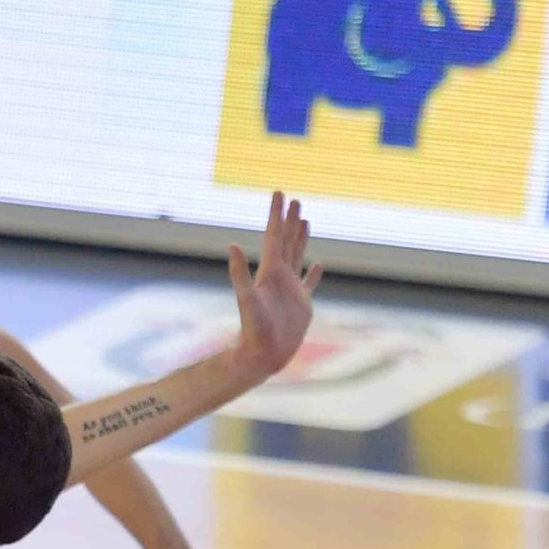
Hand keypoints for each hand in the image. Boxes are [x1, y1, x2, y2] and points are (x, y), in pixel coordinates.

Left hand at [229, 190, 322, 380]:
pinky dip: (313, 272)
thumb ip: (239, 274)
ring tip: (304, 221)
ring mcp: (291, 290)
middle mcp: (279, 277)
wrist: (262, 356)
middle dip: (289, 220)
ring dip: (300, 238)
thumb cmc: (254, 330)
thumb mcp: (247, 299)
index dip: (276, 214)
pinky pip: (309, 283)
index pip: (273, 236)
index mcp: (269, 272)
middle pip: (286, 241)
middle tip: (294, 200)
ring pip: (297, 256)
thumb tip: (232, 245)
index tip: (279, 193)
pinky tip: (317, 264)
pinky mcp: (302, 304)